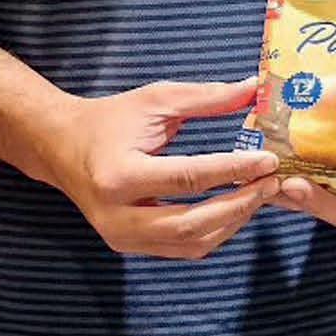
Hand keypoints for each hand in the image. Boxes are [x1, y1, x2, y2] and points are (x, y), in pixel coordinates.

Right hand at [44, 78, 279, 259]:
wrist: (63, 149)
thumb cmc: (111, 119)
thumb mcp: (156, 99)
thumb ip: (206, 97)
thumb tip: (253, 88)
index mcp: (121, 175)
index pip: (189, 177)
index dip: (233, 169)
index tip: (269, 160)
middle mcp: (118, 216)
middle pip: (191, 222)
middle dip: (239, 205)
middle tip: (272, 183)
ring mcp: (122, 238)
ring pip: (189, 243)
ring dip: (231, 222)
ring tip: (260, 195)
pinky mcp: (129, 247)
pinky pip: (180, 248)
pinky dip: (213, 232)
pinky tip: (236, 209)